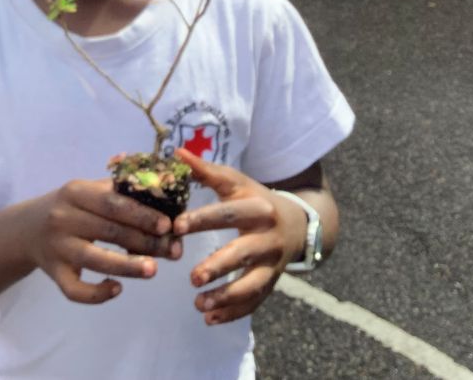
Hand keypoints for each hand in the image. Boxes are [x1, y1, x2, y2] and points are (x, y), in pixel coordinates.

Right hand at [22, 179, 181, 304]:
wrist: (26, 228)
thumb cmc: (70, 207)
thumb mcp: (87, 190)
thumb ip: (120, 188)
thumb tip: (162, 190)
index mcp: (75, 192)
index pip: (112, 203)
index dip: (142, 214)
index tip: (168, 225)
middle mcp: (63, 218)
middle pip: (108, 231)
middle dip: (144, 241)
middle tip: (174, 251)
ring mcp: (57, 247)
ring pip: (94, 260)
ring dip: (127, 266)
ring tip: (154, 270)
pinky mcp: (53, 273)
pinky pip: (74, 289)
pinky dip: (96, 294)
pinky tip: (117, 289)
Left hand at [171, 149, 308, 325]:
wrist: (297, 222)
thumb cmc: (254, 199)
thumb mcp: (235, 181)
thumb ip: (205, 170)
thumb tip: (176, 152)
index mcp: (257, 208)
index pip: (228, 213)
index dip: (202, 219)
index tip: (176, 227)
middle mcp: (268, 237)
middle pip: (244, 253)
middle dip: (218, 266)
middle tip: (192, 278)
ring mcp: (273, 263)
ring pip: (253, 284)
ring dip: (227, 297)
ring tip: (199, 305)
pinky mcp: (272, 282)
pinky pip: (256, 302)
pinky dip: (234, 313)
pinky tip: (210, 319)